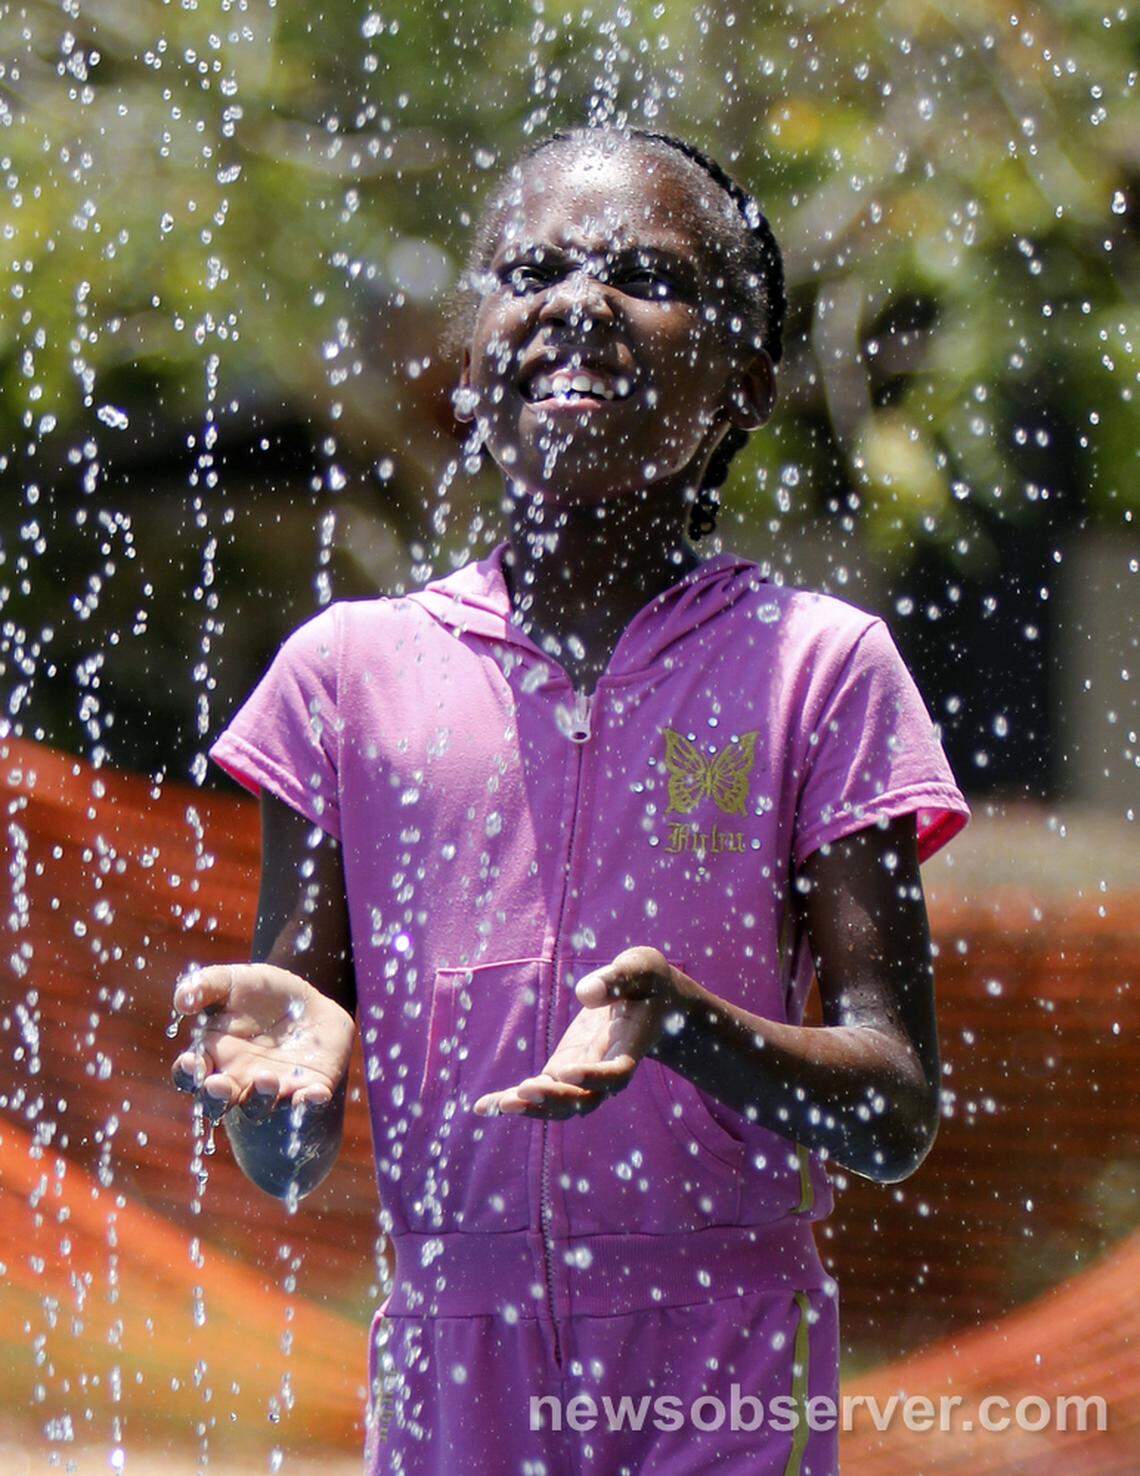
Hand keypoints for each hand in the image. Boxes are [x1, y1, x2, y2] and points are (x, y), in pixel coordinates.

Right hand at [169, 963, 355, 1123]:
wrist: (308, 1000)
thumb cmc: (260, 992)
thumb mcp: (232, 980)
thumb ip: (205, 986)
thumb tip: (182, 1000)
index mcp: (213, 1057)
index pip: (190, 1075)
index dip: (187, 1073)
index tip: (192, 1062)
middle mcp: (237, 1080)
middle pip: (218, 1102)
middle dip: (216, 1098)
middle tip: (218, 1085)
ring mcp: (271, 1089)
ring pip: (258, 1107)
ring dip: (260, 1098)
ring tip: (266, 1078)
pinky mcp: (307, 1088)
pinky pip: (306, 1104)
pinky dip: (309, 1105)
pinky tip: (314, 1095)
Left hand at [473, 946, 685, 1119]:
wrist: (651, 1004)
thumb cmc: (648, 983)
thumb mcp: (641, 969)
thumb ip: (618, 978)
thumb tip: (584, 993)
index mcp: (629, 1048)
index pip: (615, 1074)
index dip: (594, 1077)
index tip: (568, 1073)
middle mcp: (606, 1070)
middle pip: (584, 1101)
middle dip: (554, 1099)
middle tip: (524, 1091)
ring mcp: (582, 1075)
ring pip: (560, 1105)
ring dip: (532, 1107)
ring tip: (500, 1105)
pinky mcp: (562, 1071)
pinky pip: (539, 1092)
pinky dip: (512, 1101)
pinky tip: (483, 1107)